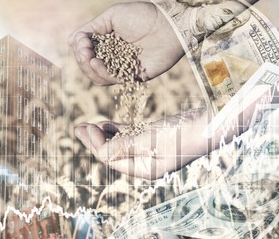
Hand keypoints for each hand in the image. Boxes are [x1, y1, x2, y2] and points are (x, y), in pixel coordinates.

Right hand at [68, 2, 183, 84]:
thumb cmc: (142, 16)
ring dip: (90, 69)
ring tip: (90, 59)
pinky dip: (102, 73)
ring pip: (98, 76)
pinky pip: (113, 80)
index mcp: (107, 42)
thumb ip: (91, 28)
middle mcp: (113, 57)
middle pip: (89, 66)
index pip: (86, 51)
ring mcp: (122, 68)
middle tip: (84, 52)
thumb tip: (71, 41)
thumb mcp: (112, 16)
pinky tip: (97, 63)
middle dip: (82, 59)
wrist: (169, 24)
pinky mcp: (133, 77)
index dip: (80, 49)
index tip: (81, 42)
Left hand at [74, 109, 208, 179]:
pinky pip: (131, 136)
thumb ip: (124, 146)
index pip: (112, 159)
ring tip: (90, 125)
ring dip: (104, 134)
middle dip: (95, 141)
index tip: (85, 128)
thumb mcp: (150, 140)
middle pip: (113, 153)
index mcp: (144, 169)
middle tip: (79, 127)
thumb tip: (99, 152)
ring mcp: (151, 150)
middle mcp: (146, 163)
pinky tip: (107, 124)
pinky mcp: (155, 138)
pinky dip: (118, 130)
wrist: (212, 122)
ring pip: (121, 144)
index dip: (96, 144)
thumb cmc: (183, 133)